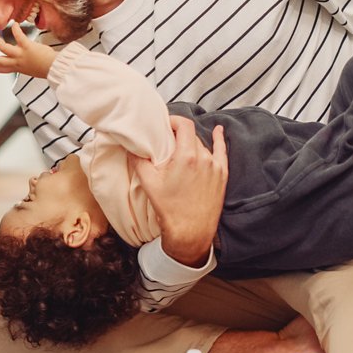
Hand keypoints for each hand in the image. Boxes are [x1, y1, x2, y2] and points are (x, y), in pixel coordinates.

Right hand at [0, 23, 56, 77]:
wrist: (56, 68)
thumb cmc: (48, 68)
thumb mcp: (33, 69)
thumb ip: (26, 63)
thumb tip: (26, 58)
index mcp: (19, 68)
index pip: (2, 69)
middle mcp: (17, 63)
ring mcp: (21, 55)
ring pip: (3, 48)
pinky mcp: (27, 47)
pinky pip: (18, 36)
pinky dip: (15, 30)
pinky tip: (14, 24)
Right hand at [128, 116, 227, 265]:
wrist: (190, 232)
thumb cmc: (170, 209)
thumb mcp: (149, 183)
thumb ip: (138, 161)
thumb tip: (131, 147)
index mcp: (187, 156)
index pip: (184, 125)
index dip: (174, 120)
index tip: (165, 124)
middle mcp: (204, 158)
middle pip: (191, 136)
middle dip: (179, 135)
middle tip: (167, 141)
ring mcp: (215, 167)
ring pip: (202, 145)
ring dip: (191, 144)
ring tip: (180, 149)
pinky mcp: (222, 176)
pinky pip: (221, 152)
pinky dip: (219, 140)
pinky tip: (218, 131)